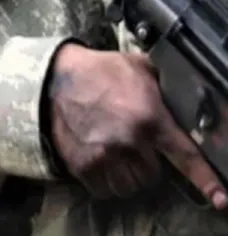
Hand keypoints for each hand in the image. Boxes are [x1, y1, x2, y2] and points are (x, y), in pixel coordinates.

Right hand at [47, 43, 226, 206]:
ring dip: (127, 176)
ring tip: (118, 157)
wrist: (56, 77)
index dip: (206, 180)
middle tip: (136, 148)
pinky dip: (106, 182)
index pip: (185, 155)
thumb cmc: (101, 71)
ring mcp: (103, 156)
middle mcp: (128, 141)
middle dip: (147, 165)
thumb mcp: (141, 68)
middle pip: (153, 176)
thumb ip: (167, 86)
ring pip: (129, 187)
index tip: (221, 198)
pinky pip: (104, 190)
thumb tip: (195, 92)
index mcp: (149, 118)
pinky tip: (102, 162)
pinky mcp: (82, 164)